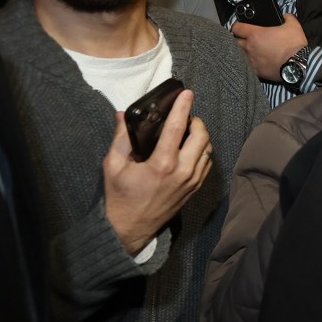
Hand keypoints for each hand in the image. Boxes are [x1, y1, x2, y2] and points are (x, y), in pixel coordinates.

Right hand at [103, 90, 212, 253]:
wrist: (129, 229)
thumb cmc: (119, 197)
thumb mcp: (112, 165)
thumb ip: (120, 138)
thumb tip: (121, 115)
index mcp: (162, 164)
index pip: (177, 127)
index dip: (183, 107)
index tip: (187, 93)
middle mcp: (182, 172)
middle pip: (202, 136)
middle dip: (196, 121)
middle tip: (184, 117)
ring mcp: (192, 181)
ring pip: (208, 149)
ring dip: (201, 135)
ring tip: (187, 130)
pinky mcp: (195, 189)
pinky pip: (208, 163)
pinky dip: (203, 151)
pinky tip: (191, 148)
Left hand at [233, 13, 306, 81]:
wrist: (297, 64)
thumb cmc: (293, 45)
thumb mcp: (293, 25)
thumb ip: (287, 17)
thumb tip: (285, 16)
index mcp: (255, 34)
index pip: (236, 27)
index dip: (237, 26)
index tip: (239, 26)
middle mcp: (250, 47)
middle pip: (235, 41)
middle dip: (238, 39)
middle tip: (244, 38)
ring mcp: (251, 60)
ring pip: (239, 54)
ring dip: (242, 52)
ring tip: (249, 51)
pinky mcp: (256, 71)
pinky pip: (247, 66)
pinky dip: (249, 63)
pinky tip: (255, 62)